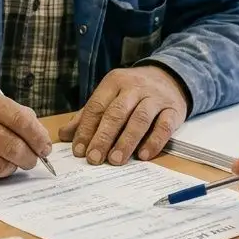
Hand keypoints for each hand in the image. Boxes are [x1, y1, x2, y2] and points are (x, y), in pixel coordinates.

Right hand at [0, 87, 52, 182]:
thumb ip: (13, 113)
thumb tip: (40, 136)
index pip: (20, 120)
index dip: (38, 136)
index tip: (45, 147)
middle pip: (13, 146)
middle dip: (29, 157)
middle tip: (32, 159)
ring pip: (2, 165)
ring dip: (12, 167)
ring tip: (11, 161)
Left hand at [57, 66, 187, 164]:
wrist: (169, 77)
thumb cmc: (133, 92)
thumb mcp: (110, 96)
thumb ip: (88, 115)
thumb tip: (64, 134)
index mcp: (114, 82)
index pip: (97, 106)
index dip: (86, 129)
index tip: (79, 151)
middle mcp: (134, 87)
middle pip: (116, 113)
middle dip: (103, 137)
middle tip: (94, 158)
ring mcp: (155, 97)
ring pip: (140, 119)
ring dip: (126, 141)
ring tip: (115, 160)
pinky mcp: (173, 109)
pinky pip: (164, 126)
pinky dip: (154, 141)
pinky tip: (143, 155)